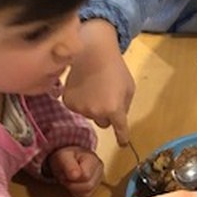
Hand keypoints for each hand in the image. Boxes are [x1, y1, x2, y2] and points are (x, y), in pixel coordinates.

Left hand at [45, 146, 103, 196]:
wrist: (68, 157)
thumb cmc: (66, 156)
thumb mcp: (63, 156)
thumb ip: (69, 165)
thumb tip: (75, 176)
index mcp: (93, 159)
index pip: (85, 175)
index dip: (72, 177)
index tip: (65, 171)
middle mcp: (99, 170)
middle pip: (88, 186)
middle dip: (72, 184)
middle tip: (65, 177)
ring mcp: (98, 180)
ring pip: (87, 193)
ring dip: (73, 189)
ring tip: (69, 180)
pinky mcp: (95, 189)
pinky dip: (76, 193)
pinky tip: (73, 185)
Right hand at [63, 20, 134, 143]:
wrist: (91, 52)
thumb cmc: (115, 68)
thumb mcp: (129, 87)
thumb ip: (125, 105)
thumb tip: (117, 117)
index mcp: (114, 110)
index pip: (120, 130)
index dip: (122, 138)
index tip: (122, 144)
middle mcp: (97, 113)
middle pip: (103, 122)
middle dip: (106, 114)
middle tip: (105, 95)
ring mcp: (80, 109)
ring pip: (89, 114)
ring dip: (92, 105)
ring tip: (93, 86)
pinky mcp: (68, 103)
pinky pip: (77, 108)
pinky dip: (80, 100)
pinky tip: (82, 86)